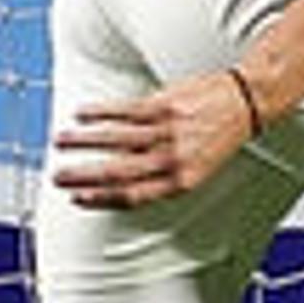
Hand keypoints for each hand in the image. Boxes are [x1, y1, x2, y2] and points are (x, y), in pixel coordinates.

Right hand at [51, 68, 264, 211]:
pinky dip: (99, 113)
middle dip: (83, 177)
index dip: (100, 200)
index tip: (76, 199)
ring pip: (114, 140)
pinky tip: (81, 114)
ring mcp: (167, 132)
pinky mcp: (164, 105)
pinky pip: (123, 111)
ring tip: (60, 141)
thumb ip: (164, 177)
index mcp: (180, 182)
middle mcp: (172, 160)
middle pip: (117, 173)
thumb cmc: (220, 137)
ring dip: (83, 142)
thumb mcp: (198, 169)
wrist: (246, 103)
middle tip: (58, 176)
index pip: (131, 197)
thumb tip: (128, 183)